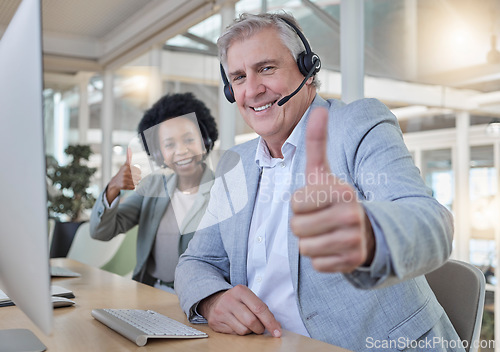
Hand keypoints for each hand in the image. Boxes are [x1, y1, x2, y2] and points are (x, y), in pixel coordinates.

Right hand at [106, 148, 141, 202]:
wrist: (115, 182)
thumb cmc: (123, 172)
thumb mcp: (125, 164)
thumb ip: (129, 157)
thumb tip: (129, 148)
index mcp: (127, 167)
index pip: (139, 171)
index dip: (137, 172)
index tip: (132, 172)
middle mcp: (125, 172)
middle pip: (139, 177)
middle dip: (136, 178)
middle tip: (130, 177)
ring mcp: (124, 179)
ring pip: (137, 182)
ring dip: (134, 183)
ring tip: (128, 181)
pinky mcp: (124, 186)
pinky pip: (133, 187)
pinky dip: (131, 187)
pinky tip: (127, 185)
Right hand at [198, 285, 280, 336]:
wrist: (214, 301)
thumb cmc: (236, 300)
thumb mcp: (248, 297)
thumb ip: (261, 308)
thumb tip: (276, 325)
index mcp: (241, 290)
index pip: (259, 308)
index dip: (270, 322)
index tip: (277, 331)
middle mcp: (229, 300)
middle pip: (252, 321)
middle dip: (260, 328)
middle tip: (260, 328)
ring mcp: (221, 311)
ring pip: (243, 330)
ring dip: (249, 331)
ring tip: (247, 324)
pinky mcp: (215, 322)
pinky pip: (234, 334)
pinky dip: (239, 332)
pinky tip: (237, 325)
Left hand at [290, 107, 374, 272]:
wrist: (367, 229)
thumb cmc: (335, 199)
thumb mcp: (324, 172)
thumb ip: (317, 142)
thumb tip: (318, 110)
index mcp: (341, 191)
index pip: (295, 203)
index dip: (299, 204)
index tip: (315, 201)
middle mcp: (351, 214)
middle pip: (297, 227)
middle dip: (303, 224)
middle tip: (319, 219)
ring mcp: (354, 240)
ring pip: (305, 247)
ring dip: (310, 241)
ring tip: (325, 232)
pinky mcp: (353, 261)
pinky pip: (317, 264)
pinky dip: (321, 258)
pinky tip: (333, 247)